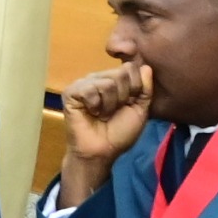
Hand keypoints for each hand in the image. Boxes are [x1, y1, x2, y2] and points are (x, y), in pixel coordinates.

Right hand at [56, 61, 152, 203]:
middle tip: (113, 112)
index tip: (129, 103)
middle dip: (123, 97)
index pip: (130, 67)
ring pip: (107, 82)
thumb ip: (145, 89)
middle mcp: (99, 78)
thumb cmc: (120, 133)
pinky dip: (95, 105)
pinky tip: (91, 113)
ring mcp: (84, 84)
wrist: (102, 151)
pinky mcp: (71, 92)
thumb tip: (146, 67)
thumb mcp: (140, 110)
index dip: (135, 87)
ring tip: (102, 114)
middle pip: (121, 73)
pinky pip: (90, 89)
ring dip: (109, 104)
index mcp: (115, 81)